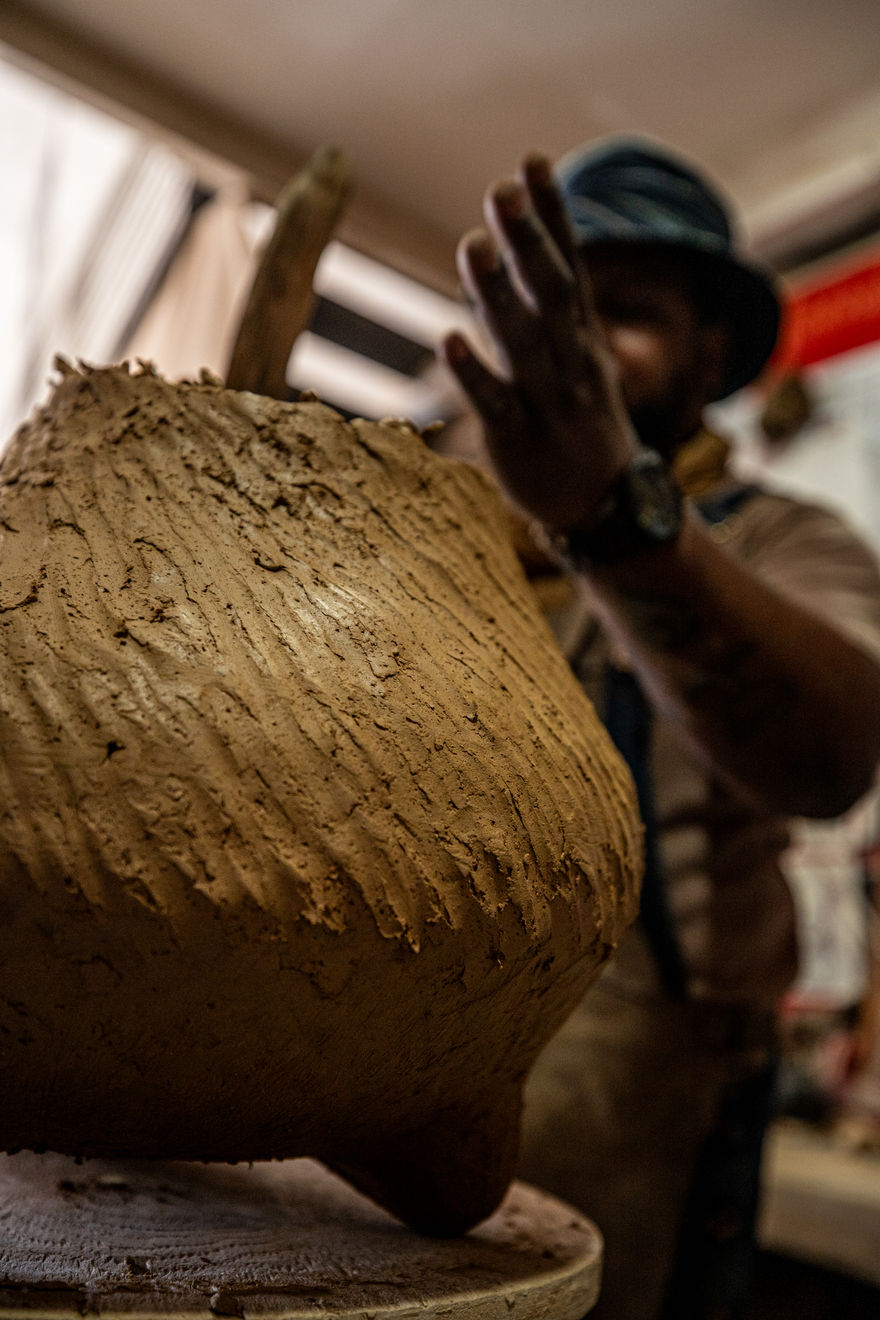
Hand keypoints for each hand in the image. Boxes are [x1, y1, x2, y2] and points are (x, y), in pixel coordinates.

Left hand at [440, 154, 638, 531]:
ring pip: (523, 341)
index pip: (569, 264)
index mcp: (581, 334)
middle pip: (549, 293)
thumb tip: (521, 245)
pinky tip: (447, 338)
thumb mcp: (577, 357)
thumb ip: (547, 306)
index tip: (531, 160)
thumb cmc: (578, 420)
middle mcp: (569, 359)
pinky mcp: (519, 440)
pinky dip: (474, 373)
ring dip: (496, 294)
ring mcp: (547, 400)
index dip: (552, 215)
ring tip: (470, 245)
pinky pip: (496, 403)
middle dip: (527, 241)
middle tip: (500, 190)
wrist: (604, 506)